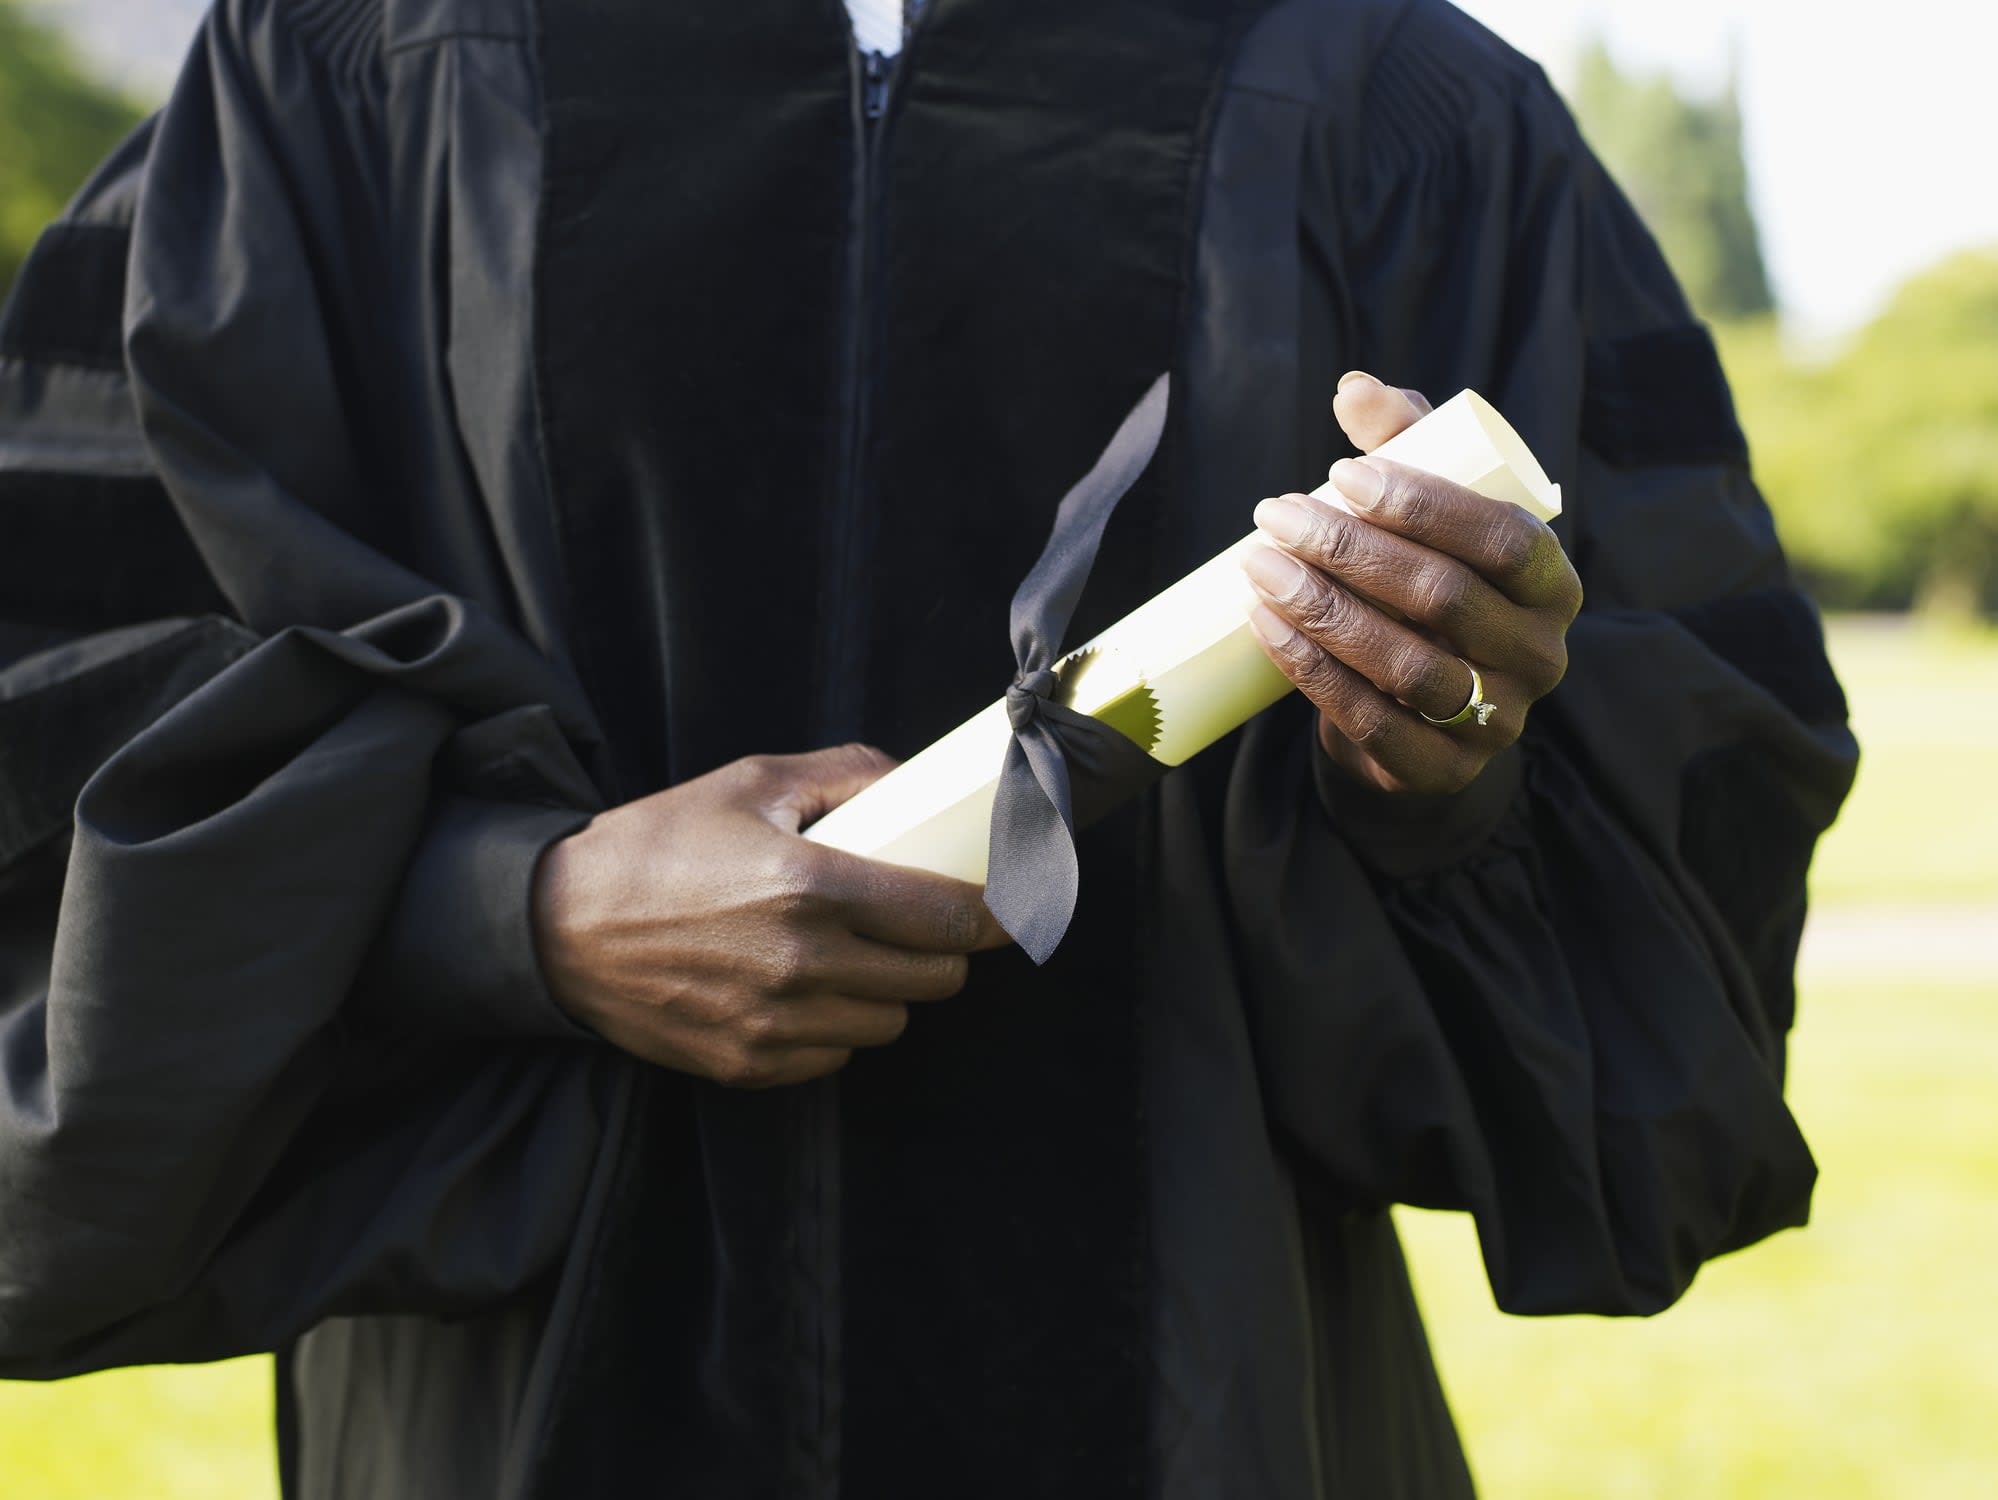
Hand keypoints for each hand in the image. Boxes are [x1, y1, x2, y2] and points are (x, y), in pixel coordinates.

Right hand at [531, 744, 1009, 1088]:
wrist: (557, 926)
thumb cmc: (655, 845)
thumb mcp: (749, 783)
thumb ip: (846, 776)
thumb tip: (914, 784)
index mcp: (811, 886)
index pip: (946, 918)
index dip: (994, 915)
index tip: (1010, 907)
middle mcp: (803, 964)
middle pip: (933, 980)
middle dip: (940, 951)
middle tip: (919, 924)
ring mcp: (777, 1025)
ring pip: (890, 1025)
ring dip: (888, 992)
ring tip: (851, 955)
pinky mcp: (750, 1065)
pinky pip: (836, 1058)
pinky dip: (836, 1028)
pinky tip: (803, 990)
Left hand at [1240, 371, 1581, 794]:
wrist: (1417, 715)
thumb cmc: (1425, 590)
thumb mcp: (1427, 516)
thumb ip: (1407, 444)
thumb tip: (1355, 388)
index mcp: (1552, 584)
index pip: (1502, 538)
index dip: (1422, 505)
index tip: (1338, 474)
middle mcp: (1539, 655)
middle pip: (1444, 597)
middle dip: (1350, 550)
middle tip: (1275, 515)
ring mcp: (1497, 721)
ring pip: (1406, 663)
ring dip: (1323, 610)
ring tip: (1259, 566)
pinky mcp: (1442, 770)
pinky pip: (1371, 721)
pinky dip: (1312, 671)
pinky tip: (1265, 626)